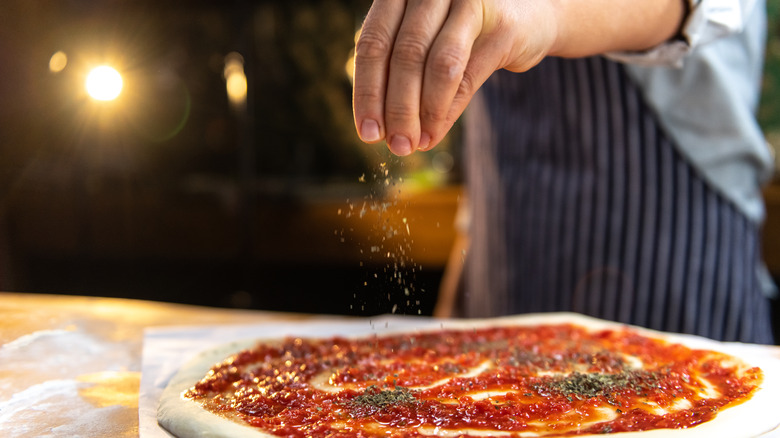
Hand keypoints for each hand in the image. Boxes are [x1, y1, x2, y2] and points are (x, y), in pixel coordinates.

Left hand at [352, 0, 560, 154]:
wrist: (530, 17)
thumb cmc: (465, 34)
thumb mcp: (426, 43)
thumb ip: (401, 72)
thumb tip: (379, 129)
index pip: (374, 41)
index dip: (367, 90)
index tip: (366, 132)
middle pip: (403, 54)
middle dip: (395, 108)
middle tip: (395, 146)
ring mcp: (470, 2)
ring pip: (436, 65)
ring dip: (422, 113)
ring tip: (415, 144)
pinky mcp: (502, 26)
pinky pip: (466, 77)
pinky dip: (446, 111)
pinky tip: (434, 134)